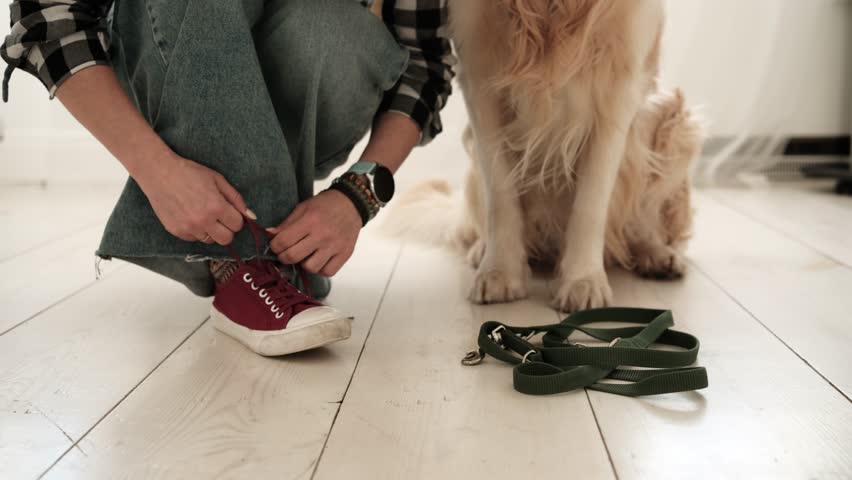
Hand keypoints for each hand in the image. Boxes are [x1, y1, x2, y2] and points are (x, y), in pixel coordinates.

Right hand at [136, 151, 254, 244]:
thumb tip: (251, 216)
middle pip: (226, 239)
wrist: (159, 172)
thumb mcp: (217, 179)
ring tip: (203, 214)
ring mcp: (188, 228)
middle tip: (220, 217)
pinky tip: (190, 215)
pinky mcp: (176, 231)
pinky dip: (196, 230)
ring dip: (211, 230)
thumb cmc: (189, 172)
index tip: (230, 211)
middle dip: (227, 229)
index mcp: (216, 207)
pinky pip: (194, 238)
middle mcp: (203, 221)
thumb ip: (236, 198)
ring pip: (210, 240)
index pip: (237, 225)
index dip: (236, 218)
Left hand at [267, 190, 361, 275]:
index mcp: (310, 221)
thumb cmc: (326, 204)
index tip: (276, 245)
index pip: (283, 241)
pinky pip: (328, 272)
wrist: (352, 203)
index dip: (274, 246)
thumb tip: (270, 235)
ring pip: (311, 268)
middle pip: (293, 257)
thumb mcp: (303, 208)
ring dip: (304, 263)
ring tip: (306, 255)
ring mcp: (335, 246)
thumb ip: (286, 223)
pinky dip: (321, 268)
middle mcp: (323, 235)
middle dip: (284, 257)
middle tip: (286, 252)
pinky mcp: (345, 254)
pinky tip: (319, 259)